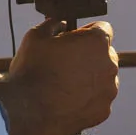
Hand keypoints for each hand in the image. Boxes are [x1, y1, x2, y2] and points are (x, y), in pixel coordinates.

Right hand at [0, 19, 118, 134]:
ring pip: (104, 79)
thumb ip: (53, 24)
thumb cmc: (31, 70)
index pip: (102, 28)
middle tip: (66, 63)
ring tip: (65, 84)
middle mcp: (109, 65)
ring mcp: (109, 90)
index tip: (74, 40)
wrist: (26, 110)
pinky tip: (68, 100)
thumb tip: (60, 23)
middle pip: (105, 54)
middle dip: (89, 56)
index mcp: (97, 42)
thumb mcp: (36, 36)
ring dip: (91, 78)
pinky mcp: (103, 111)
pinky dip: (88, 99)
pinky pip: (99, 100)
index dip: (86, 32)